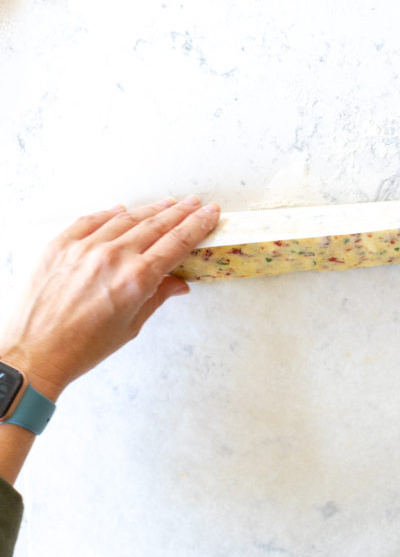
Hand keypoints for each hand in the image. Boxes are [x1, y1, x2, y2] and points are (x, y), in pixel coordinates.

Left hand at [0, 196, 220, 400]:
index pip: (177, 242)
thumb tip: (177, 283)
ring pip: (126, 218)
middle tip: (194, 203)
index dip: (197, 225)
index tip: (209, 214)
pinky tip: (121, 210)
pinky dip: (109, 213)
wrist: (34, 352)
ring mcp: (84, 247)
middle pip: (156, 224)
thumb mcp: (130, 326)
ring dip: (150, 210)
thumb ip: (157, 297)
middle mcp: (112, 257)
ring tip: (166, 204)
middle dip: (180, 212)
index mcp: (135, 279)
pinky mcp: (60, 244)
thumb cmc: (81, 348)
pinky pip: (91, 220)